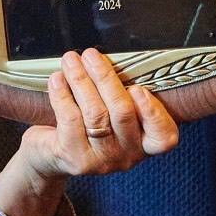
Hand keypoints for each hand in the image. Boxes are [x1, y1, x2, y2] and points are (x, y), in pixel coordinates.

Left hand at [0, 48, 177, 215]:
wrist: (51, 156)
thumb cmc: (87, 125)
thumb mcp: (110, 112)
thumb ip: (119, 92)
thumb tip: (109, 59)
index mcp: (145, 142)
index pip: (163, 137)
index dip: (153, 112)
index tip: (137, 88)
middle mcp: (128, 155)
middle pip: (123, 113)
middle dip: (105, 78)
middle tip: (90, 55)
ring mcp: (102, 161)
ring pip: (95, 114)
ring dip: (81, 80)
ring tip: (70, 60)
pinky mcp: (75, 159)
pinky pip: (71, 120)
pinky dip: (62, 95)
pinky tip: (56, 79)